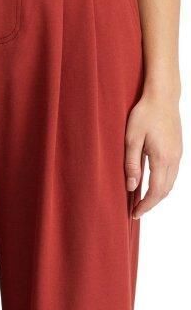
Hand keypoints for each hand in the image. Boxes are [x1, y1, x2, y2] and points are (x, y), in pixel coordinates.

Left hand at [124, 93, 181, 218]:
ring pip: (170, 183)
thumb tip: (131, 187)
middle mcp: (174, 159)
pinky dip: (163, 184)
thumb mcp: (131, 139)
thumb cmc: (145, 114)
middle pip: (165, 191)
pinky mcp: (178, 149)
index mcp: (162, 158)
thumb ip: (132, 164)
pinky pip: (172, 174)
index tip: (135, 213)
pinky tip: (152, 184)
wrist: (163, 96)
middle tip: (136, 211)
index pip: (155, 191)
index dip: (145, 205)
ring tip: (142, 201)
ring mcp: (178, 154)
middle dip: (151, 204)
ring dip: (158, 195)